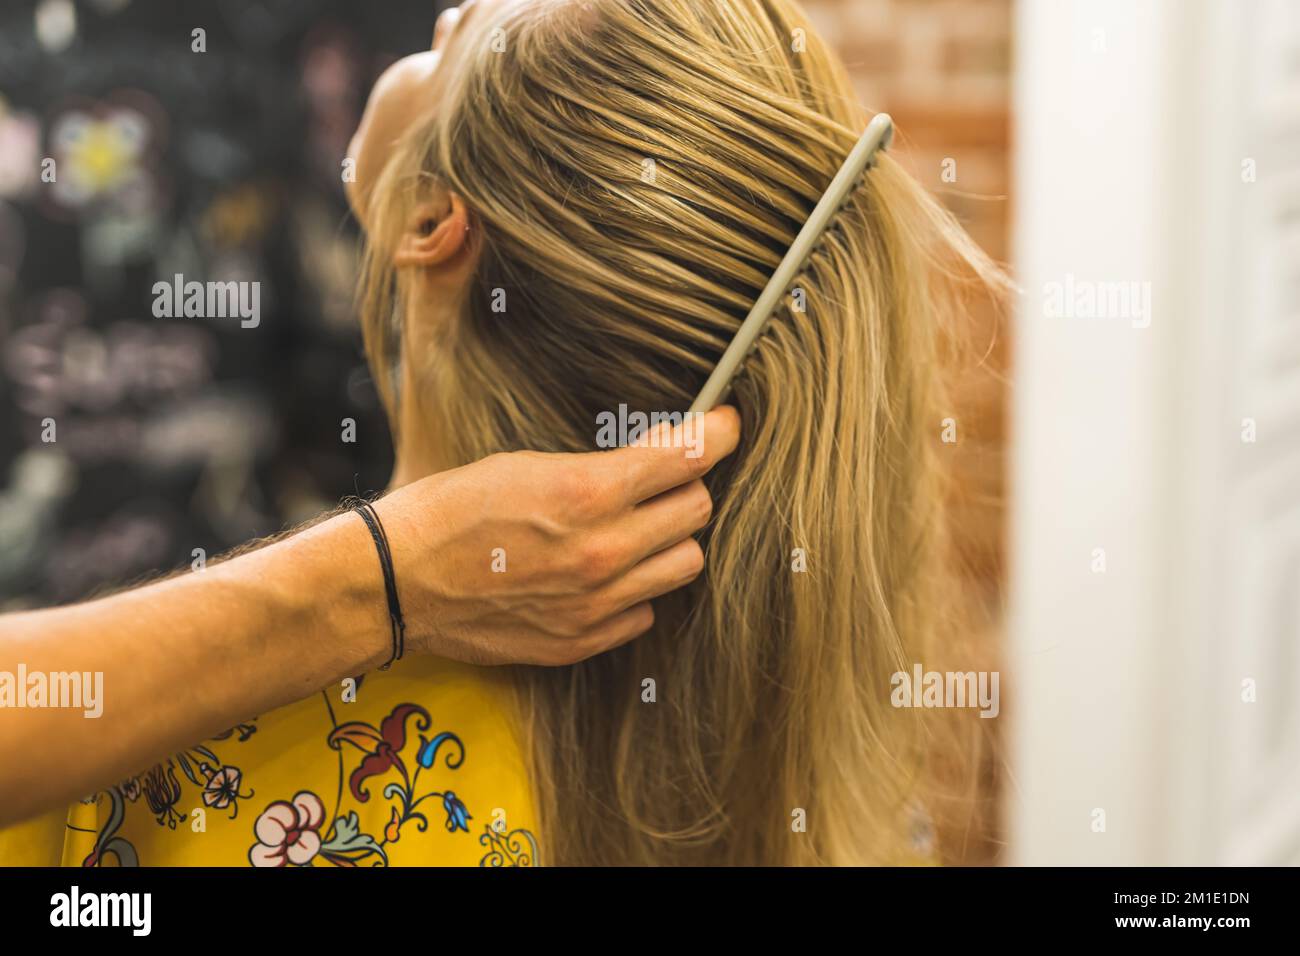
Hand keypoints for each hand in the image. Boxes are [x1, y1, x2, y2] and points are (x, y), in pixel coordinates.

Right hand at [374, 406, 740, 664]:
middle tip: (666, 478)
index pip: (689, 458)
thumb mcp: (526, 463)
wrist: (396, 581)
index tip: (727, 424)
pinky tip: (605, 573)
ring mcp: (596, 604)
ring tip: (638, 528)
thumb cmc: (450, 509)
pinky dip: (636, 589)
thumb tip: (655, 461)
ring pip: (684, 565)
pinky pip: (644, 610)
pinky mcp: (580, 641)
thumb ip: (600, 469)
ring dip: (670, 541)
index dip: (718, 433)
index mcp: (588, 493)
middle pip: (697, 512)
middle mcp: (603, 551)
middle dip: (689, 487)